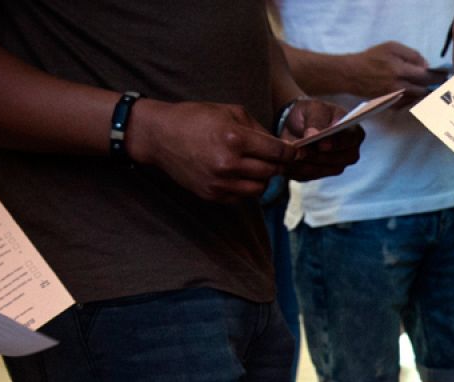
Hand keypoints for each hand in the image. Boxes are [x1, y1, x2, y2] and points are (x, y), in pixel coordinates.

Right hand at [127, 99, 291, 201]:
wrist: (159, 135)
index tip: (294, 152)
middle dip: (278, 165)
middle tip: (277, 159)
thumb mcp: (230, 112)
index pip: (278, 153)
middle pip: (271, 172)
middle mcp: (229, 164)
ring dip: (263, 178)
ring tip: (256, 166)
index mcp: (235, 139)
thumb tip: (281, 146)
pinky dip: (245, 187)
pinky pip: (242, 197)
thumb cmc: (195, 118)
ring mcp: (219, 182)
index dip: (291, 153)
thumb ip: (258, 129)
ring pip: (259, 188)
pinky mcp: (212, 195)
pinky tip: (238, 174)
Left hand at [280, 98, 364, 182]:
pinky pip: (306, 176)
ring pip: (320, 170)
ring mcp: (334, 167)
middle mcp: (349, 154)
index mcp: (354, 134)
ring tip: (289, 154)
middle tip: (299, 150)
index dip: (336, 143)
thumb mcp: (314, 108)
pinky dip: (295, 169)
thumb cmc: (310, 112)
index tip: (322, 144)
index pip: (350, 140)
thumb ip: (316, 120)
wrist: (295, 123)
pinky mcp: (317, 175)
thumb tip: (314, 135)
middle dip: (316, 156)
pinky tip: (285, 161)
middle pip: (337, 160)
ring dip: (303, 163)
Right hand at [343, 42, 435, 102]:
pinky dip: (414, 100)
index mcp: (399, 70)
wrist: (352, 74)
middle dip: (434, 87)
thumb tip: (426, 65)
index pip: (425, 76)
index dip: (438, 77)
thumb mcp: (391, 47)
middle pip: (424, 90)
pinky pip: (408, 104)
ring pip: (417, 99)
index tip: (446, 76)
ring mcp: (395, 98)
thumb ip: (411, 54)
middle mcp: (398, 87)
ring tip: (432, 89)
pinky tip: (417, 94)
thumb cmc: (372, 57)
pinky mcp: (391, 105)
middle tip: (443, 85)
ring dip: (426, 95)